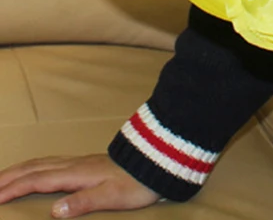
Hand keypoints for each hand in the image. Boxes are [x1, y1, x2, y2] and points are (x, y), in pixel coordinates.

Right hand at [0, 154, 159, 216]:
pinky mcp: (85, 162)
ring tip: (2, 178)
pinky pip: (50, 162)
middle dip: (8, 177)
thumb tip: (54, 211)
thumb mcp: (111, 196)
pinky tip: (34, 171)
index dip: (12, 189)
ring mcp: (79, 161)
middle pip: (33, 168)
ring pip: (41, 163)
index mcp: (75, 174)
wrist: (157, 162)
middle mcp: (73, 165)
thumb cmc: (135, 183)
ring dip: (18, 170)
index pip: (35, 180)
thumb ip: (83, 203)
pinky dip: (33, 167)